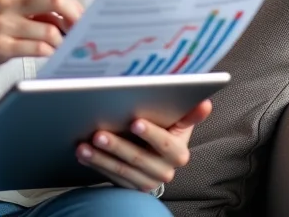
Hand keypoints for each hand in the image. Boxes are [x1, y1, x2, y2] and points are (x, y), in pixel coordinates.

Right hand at [0, 0, 83, 85]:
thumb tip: (74, 18)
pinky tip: (53, 57)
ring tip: (68, 51)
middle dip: (76, 19)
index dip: (75, 5)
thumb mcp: (7, 12)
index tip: (86, 21)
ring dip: (65, 42)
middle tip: (84, 35)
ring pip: (50, 27)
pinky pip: (37, 47)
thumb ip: (35, 10)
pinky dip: (51, 53)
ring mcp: (0, 22)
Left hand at [76, 99, 212, 191]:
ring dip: (101, 158)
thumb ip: (188, 112)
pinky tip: (83, 154)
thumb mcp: (178, 120)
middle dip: (117, 146)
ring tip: (83, 146)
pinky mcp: (131, 186)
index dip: (151, 134)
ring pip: (122, 170)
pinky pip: (111, 177)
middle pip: (139, 159)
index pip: (165, 144)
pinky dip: (96, 165)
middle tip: (98, 134)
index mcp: (178, 152)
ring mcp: (147, 180)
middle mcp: (164, 170)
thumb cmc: (166, 128)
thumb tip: (205, 102)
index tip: (134, 122)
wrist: (158, 155)